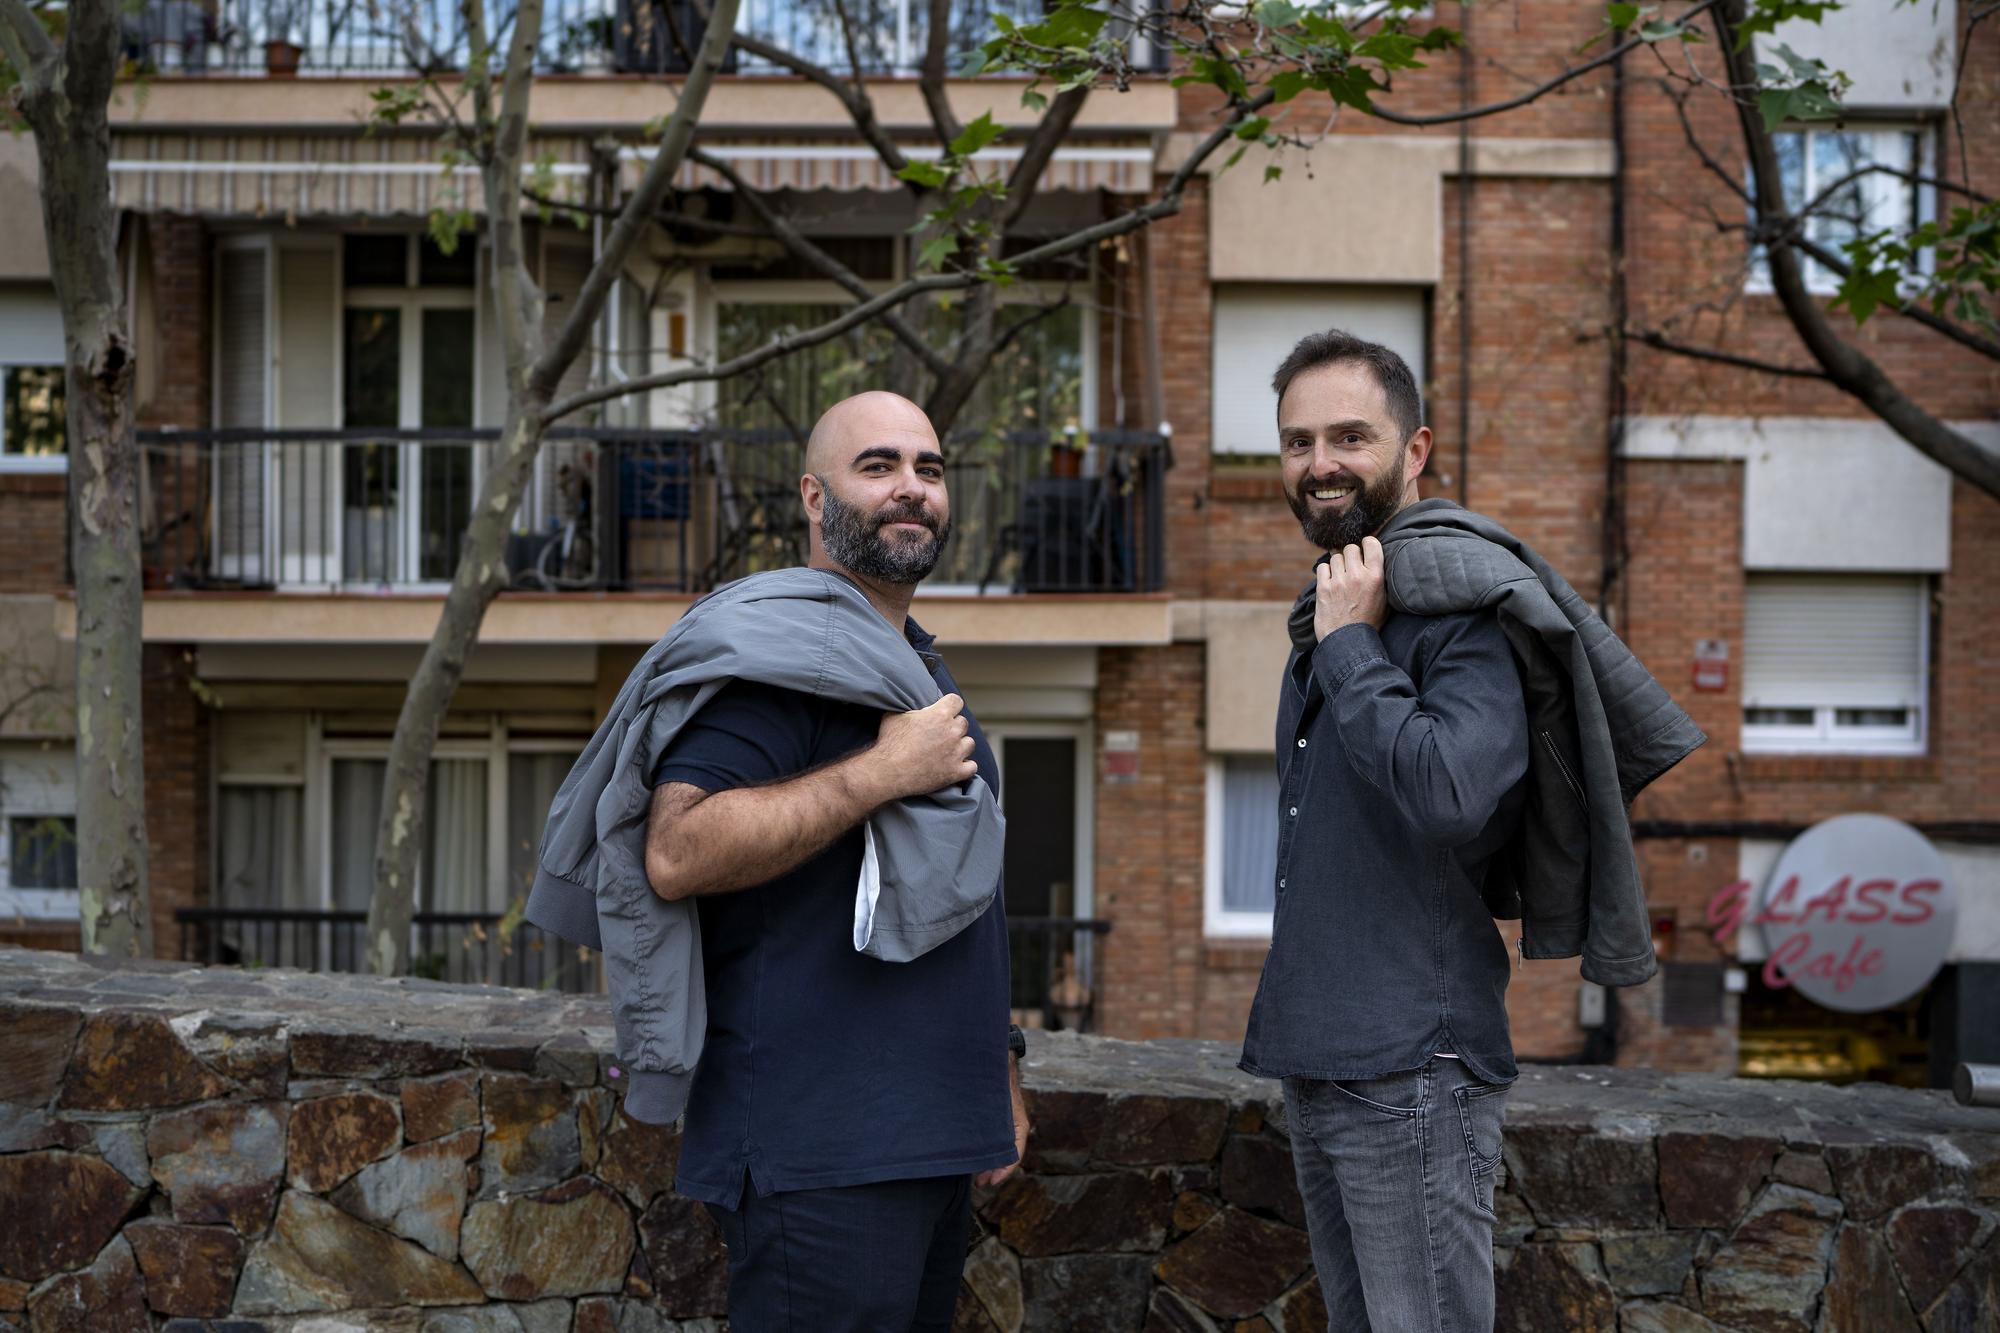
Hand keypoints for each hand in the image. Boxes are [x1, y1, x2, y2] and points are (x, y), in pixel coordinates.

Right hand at [868, 693, 977, 800]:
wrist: (888, 772)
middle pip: (963, 723)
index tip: (945, 711)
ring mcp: (956, 753)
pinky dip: (965, 767)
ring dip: (961, 746)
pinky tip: (955, 766)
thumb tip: (912, 703)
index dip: (950, 705)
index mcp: (939, 715)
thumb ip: (910, 707)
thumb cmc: (890, 742)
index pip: (956, 701)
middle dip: (953, 726)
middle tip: (940, 734)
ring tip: (948, 750)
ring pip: (969, 743)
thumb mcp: (895, 715)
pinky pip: (972, 767)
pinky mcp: (956, 772)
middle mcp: (952, 732)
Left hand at [975, 1055, 1029, 1187]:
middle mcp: (1014, 1127)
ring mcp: (1005, 1125)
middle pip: (1007, 1156)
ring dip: (990, 1165)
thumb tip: (986, 1126)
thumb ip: (995, 1108)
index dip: (1004, 1169)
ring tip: (977, 1179)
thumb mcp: (998, 1093)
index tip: (992, 1181)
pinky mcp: (994, 1123)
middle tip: (980, 1183)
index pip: (1015, 1153)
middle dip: (995, 1172)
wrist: (999, 1059)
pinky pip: (994, 1143)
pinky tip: (976, 1160)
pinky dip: (987, 1154)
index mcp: (1018, 1124)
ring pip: (1000, 1151)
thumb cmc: (998, 1074)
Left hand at [1314, 535, 1387, 639]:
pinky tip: (1330, 581)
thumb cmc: (1369, 623)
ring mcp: (1339, 581)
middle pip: (1351, 547)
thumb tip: (1377, 561)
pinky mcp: (1323, 588)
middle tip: (1352, 566)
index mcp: (1376, 577)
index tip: (1365, 548)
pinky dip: (1326, 572)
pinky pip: (1323, 567)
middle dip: (1351, 555)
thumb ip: (1381, 580)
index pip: (1371, 543)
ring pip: (1336, 556)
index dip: (1367, 543)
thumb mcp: (1385, 601)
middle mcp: (1357, 576)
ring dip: (1338, 564)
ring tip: (1341, 577)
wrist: (1348, 642)